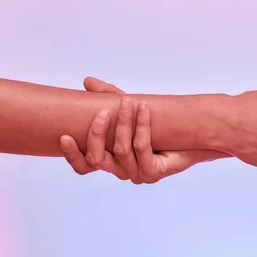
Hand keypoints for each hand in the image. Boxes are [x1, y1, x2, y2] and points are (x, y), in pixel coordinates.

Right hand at [60, 77, 225, 183]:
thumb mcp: (128, 108)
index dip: (72, 155)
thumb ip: (107, 97)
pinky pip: (142, 148)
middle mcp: (121, 170)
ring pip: (121, 151)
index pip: (84, 166)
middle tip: (104, 111)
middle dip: (97, 133)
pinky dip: (142, 126)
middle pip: (97, 159)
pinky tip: (145, 109)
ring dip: (123, 124)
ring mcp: (137, 174)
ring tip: (128, 102)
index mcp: (110, 160)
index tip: (65, 136)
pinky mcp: (154, 172)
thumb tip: (86, 81)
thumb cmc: (156, 123)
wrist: (190, 135)